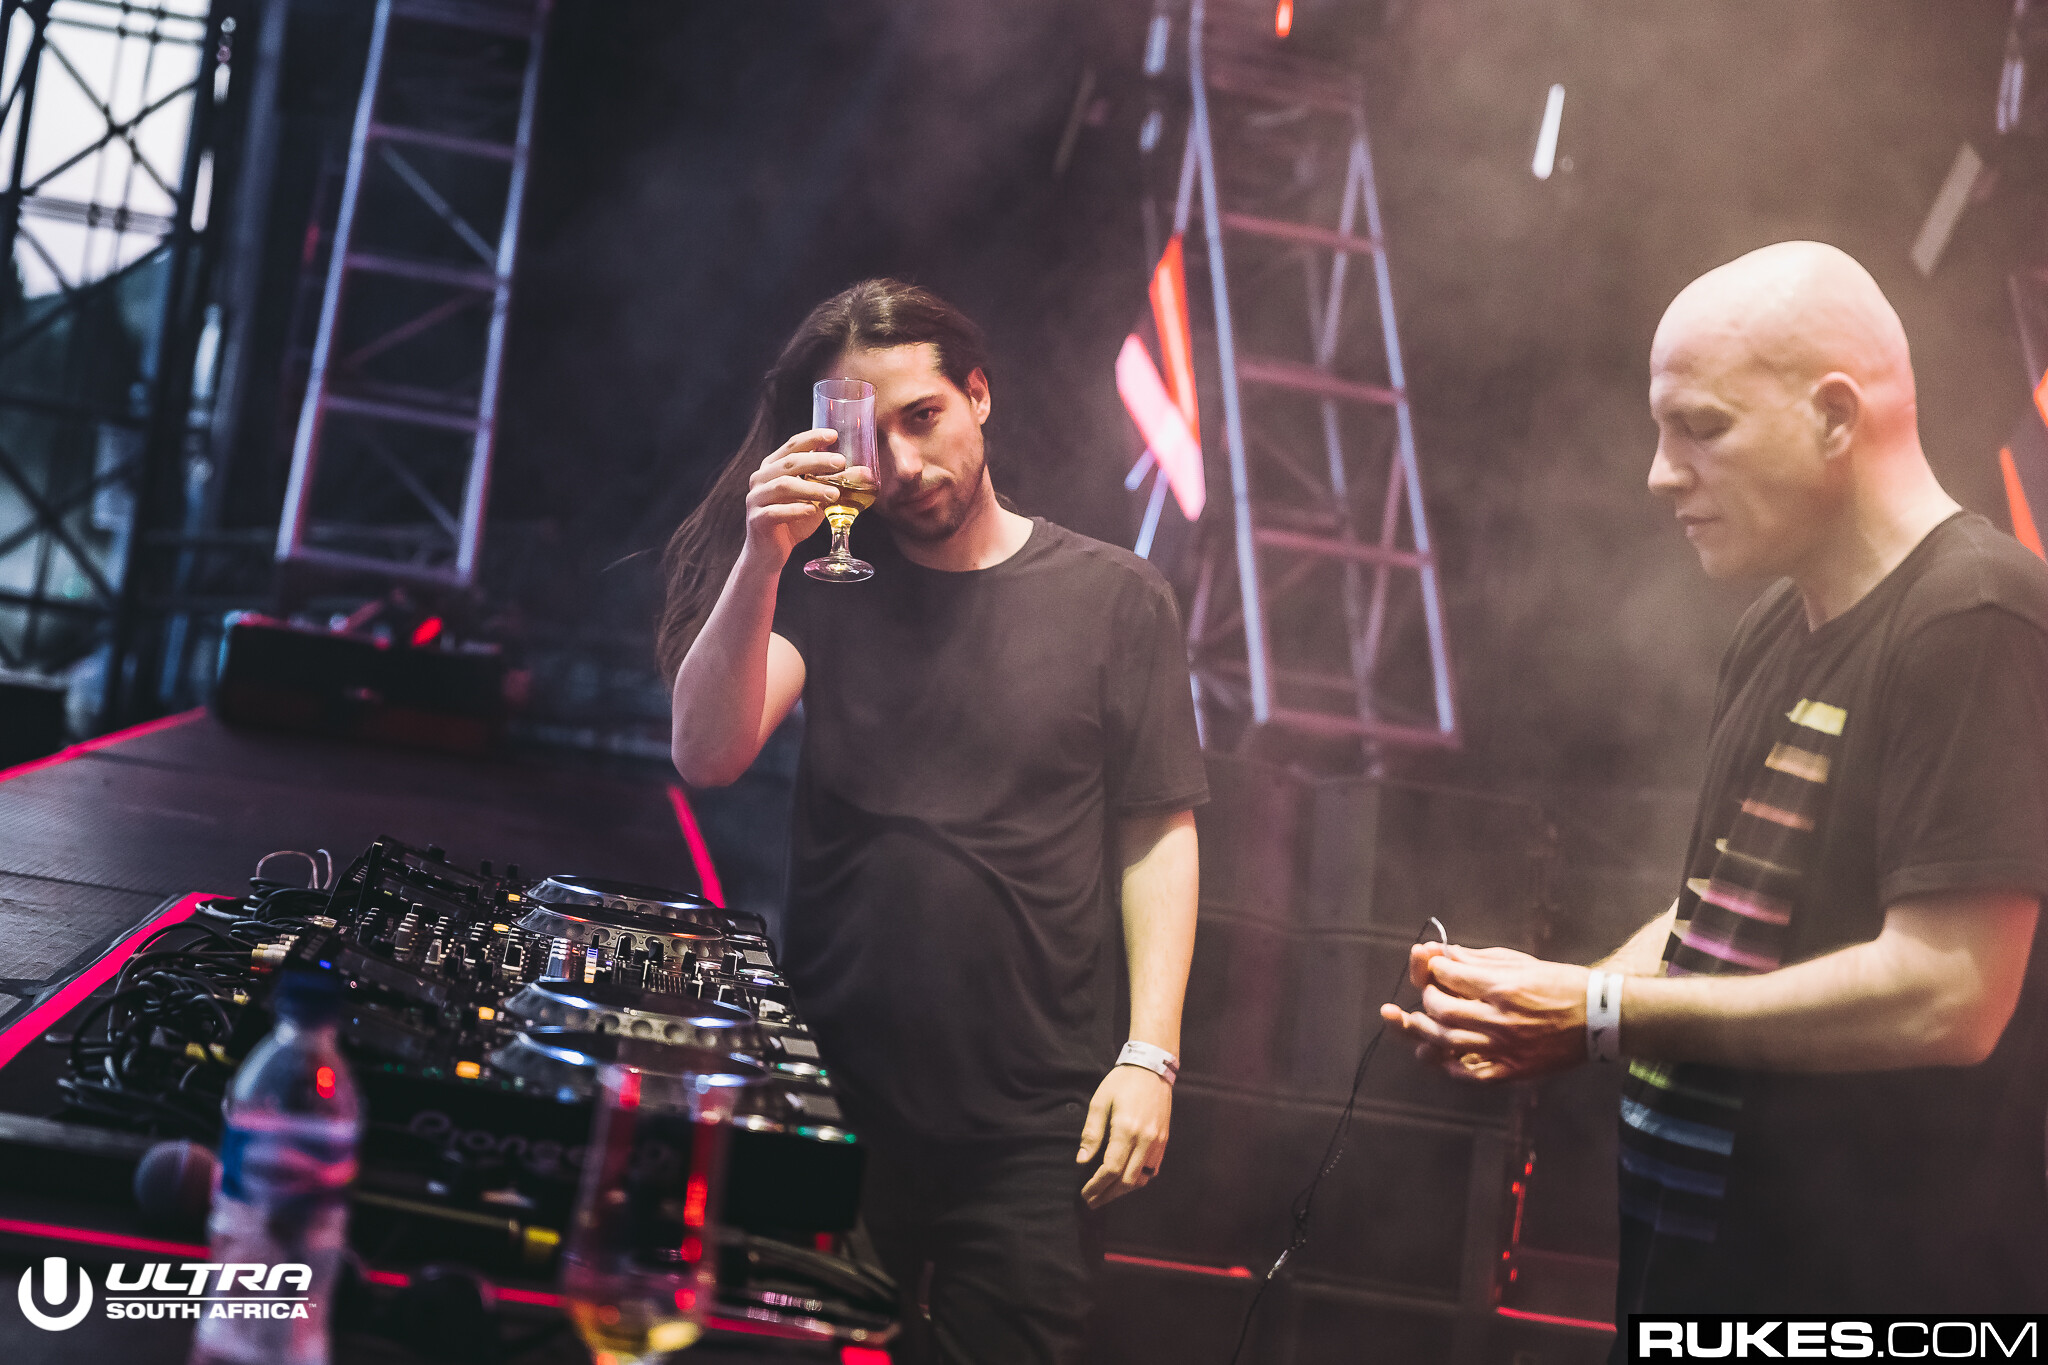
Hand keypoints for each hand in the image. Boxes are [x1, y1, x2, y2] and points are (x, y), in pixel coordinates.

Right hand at [745, 429, 844, 558]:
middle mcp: (761, 478)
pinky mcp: (757, 520)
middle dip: (817, 461)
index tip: (833, 435)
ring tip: (834, 494)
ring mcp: (756, 498)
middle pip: (790, 463)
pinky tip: (812, 511)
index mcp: (773, 467)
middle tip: (841, 462)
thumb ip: (834, 485)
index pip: (792, 446)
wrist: (769, 552)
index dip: (812, 438)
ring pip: (784, 486)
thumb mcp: (816, 500)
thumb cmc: (794, 521)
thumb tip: (866, 473)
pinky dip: (796, 510)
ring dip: (812, 488)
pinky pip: (776, 512)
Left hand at [1077, 1064, 1171, 1208]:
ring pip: (1142, 1179)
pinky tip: (1126, 1181)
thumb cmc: (1122, 1082)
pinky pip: (1153, 1170)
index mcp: (1127, 1129)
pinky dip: (1139, 1180)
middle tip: (1092, 1201)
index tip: (1085, 1194)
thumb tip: (1082, 1161)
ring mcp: (1158, 1142)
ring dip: (1123, 1191)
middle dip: (1108, 1195)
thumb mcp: (1100, 1102)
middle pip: (1127, 1180)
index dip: (1097, 1186)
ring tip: (1107, 1194)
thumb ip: (1091, 1133)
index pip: (1111, 1169)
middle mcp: (1146, 1140)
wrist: (1152, 1069)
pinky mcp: (1164, 1141)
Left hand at [1379, 944, 1590, 1083]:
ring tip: (1420, 1022)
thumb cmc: (1563, 983)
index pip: (1447, 976)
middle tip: (1430, 994)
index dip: (1433, 969)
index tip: (1434, 967)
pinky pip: (1471, 1073)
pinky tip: (1442, 1055)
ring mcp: (1504, 1048)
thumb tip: (1446, 953)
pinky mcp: (1513, 1069)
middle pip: (1440, 1009)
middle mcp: (1499, 1018)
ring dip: (1426, 1031)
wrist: (1601, 1017)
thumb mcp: (1521, 962)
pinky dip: (1450, 1065)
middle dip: (1428, 998)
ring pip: (1446, 1042)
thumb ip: (1480, 960)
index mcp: (1501, 986)